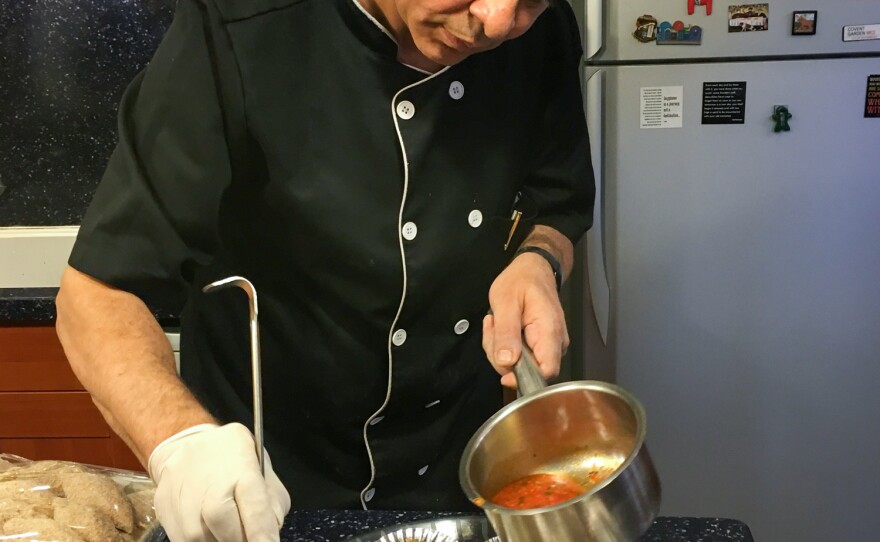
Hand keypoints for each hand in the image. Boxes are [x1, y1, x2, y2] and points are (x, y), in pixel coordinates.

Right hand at [149, 423, 290, 541]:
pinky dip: (205, 538)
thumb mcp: (259, 462)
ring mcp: (185, 508)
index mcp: (242, 471)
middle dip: (243, 539)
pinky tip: (209, 524)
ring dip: (222, 538)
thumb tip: (271, 531)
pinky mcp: (167, 519)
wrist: (182, 444)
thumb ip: (272, 499)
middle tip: (247, 531)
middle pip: (232, 537)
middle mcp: (211, 492)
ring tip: (226, 521)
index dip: (264, 537)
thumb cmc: (228, 455)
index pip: (257, 515)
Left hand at [483, 251, 569, 387]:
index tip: (502, 363)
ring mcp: (548, 345)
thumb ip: (506, 332)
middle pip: (529, 371)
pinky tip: (502, 327)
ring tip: (496, 321)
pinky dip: (504, 345)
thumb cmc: (521, 280)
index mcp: (549, 331)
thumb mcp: (506, 301)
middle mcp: (555, 343)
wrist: (533, 269)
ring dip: (500, 348)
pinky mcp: (540, 346)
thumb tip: (507, 362)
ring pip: (521, 365)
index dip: (523, 377)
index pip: (546, 371)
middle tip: (492, 326)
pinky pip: (520, 356)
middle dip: (502, 356)